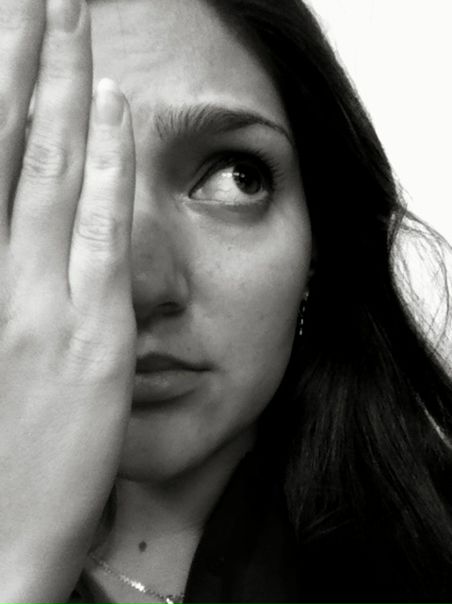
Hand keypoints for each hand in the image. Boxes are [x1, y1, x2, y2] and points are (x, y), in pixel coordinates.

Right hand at [0, 0, 135, 600]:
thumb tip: (1, 200)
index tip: (8, 17)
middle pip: (6, 137)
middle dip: (24, 53)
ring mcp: (37, 297)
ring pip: (54, 165)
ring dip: (65, 82)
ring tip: (74, 14)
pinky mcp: (89, 331)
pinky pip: (102, 228)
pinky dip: (109, 162)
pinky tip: (115, 107)